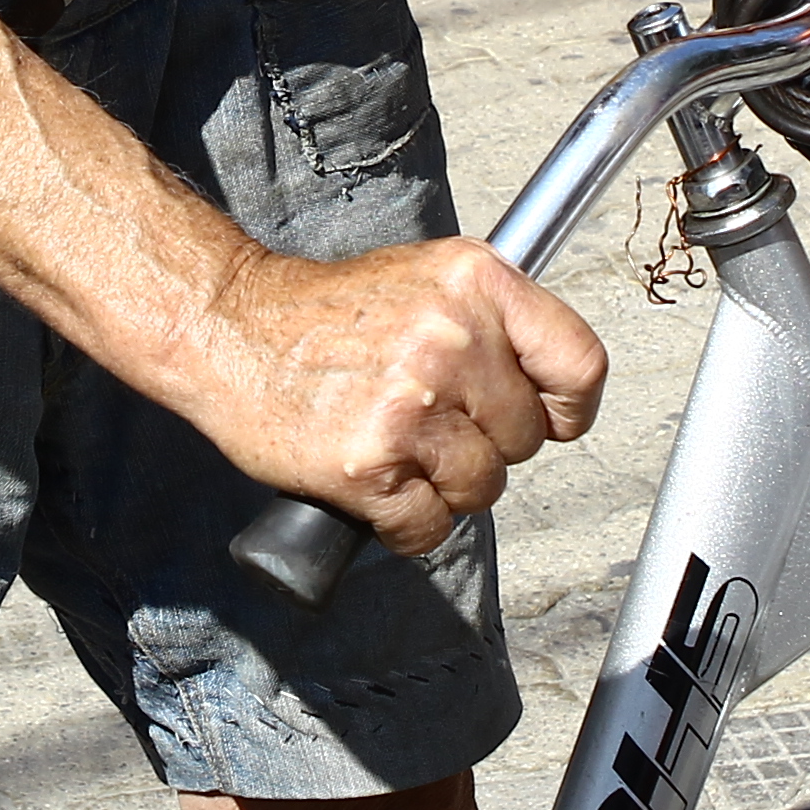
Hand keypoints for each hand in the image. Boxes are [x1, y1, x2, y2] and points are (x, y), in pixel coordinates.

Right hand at [186, 237, 610, 552]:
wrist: (230, 329)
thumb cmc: (327, 315)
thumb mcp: (427, 281)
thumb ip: (495, 324)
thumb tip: (562, 395)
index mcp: (475, 282)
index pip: (578, 364)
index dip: (568, 409)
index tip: (548, 420)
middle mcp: (450, 338)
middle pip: (524, 439)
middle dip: (483, 445)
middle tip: (427, 422)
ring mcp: (410, 402)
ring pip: (481, 487)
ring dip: (443, 487)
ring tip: (396, 448)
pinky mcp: (369, 463)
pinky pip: (428, 528)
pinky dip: (403, 523)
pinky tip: (373, 482)